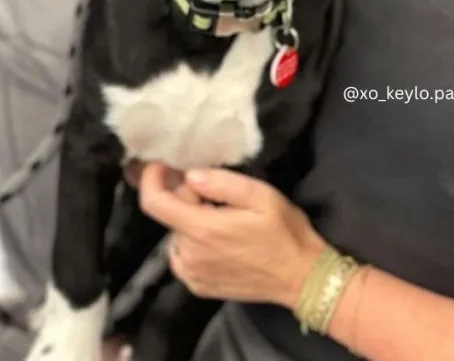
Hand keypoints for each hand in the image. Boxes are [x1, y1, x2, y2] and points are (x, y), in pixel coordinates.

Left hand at [138, 163, 326, 308]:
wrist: (302, 278)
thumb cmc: (285, 234)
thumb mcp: (261, 197)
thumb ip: (223, 184)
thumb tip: (190, 176)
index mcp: (203, 230)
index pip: (155, 203)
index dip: (152, 180)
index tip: (162, 165)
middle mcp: (190, 255)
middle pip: (172, 215)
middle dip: (188, 199)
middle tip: (220, 196)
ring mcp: (192, 275)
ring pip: (177, 235)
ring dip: (192, 221)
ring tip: (224, 220)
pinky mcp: (198, 287)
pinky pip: (183, 255)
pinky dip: (194, 242)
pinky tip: (220, 241)